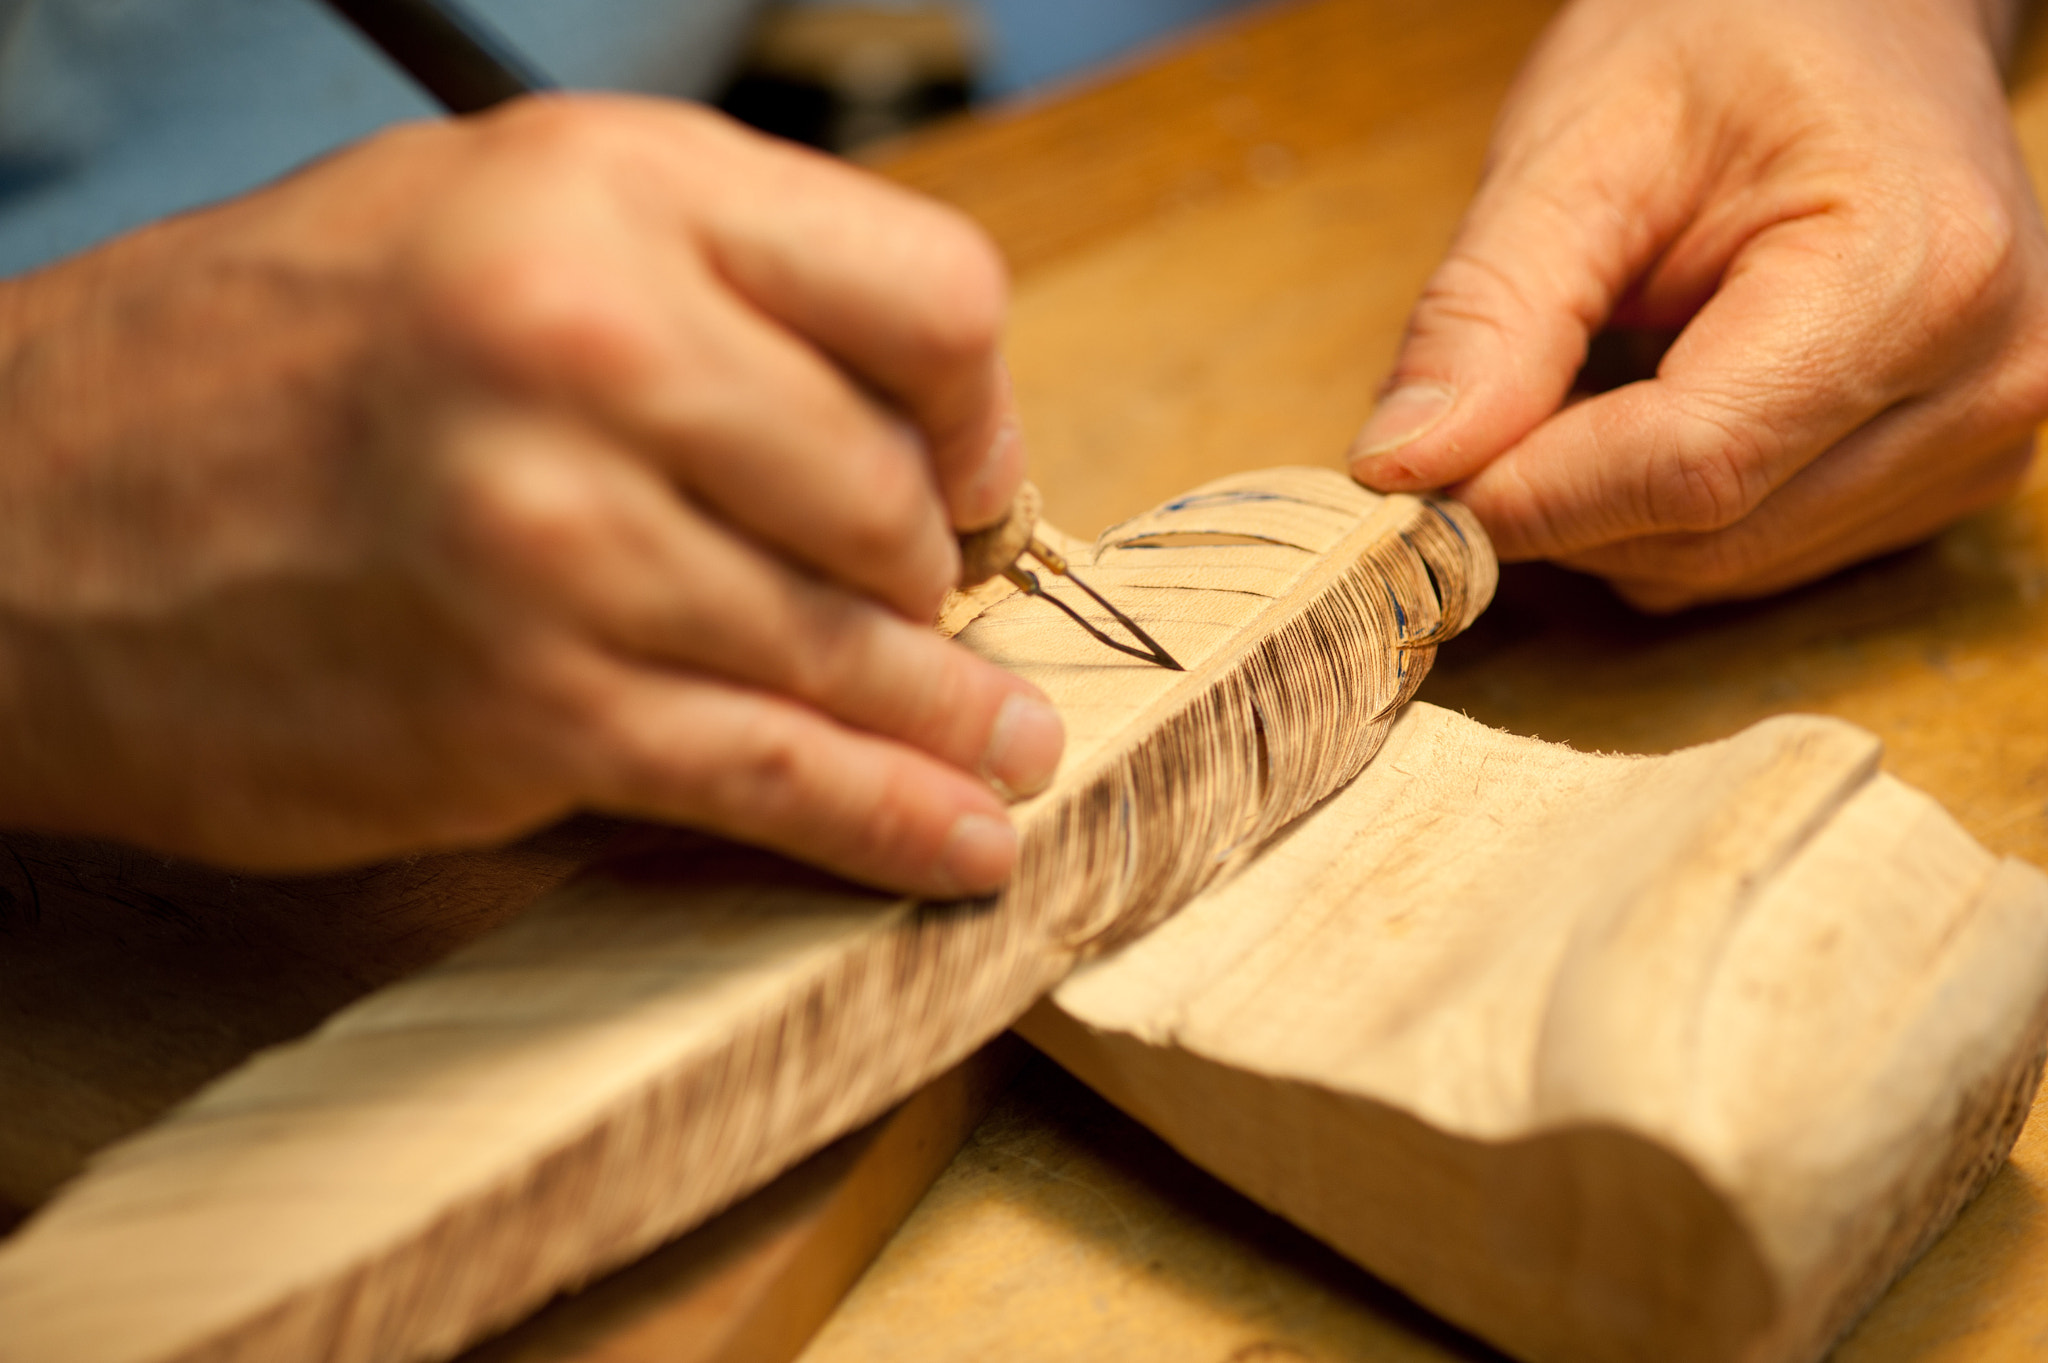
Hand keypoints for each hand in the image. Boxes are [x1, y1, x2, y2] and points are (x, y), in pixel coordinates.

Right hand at [0, 95, 1060, 894]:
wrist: (15, 514)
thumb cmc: (273, 359)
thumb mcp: (495, 219)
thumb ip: (712, 294)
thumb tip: (911, 431)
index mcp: (609, 188)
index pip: (930, 294)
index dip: (975, 406)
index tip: (966, 474)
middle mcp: (588, 344)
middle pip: (894, 495)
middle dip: (932, 576)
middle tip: (927, 617)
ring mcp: (556, 539)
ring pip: (846, 651)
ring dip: (947, 720)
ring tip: (1005, 754)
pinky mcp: (522, 708)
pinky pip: (768, 775)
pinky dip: (886, 823)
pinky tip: (957, 847)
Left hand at [1348, 0, 2047, 609]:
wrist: (1862, 20)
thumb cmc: (1736, 40)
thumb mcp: (1580, 144)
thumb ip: (1488, 314)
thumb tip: (1403, 471)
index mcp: (1917, 274)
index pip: (1689, 467)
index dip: (1528, 495)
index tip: (1415, 477)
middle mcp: (1979, 383)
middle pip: (1701, 538)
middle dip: (1554, 498)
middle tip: (1486, 398)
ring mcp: (1976, 445)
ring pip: (1718, 571)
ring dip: (1605, 507)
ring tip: (1597, 362)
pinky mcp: (1944, 483)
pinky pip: (1754, 561)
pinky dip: (1664, 510)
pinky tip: (1660, 395)